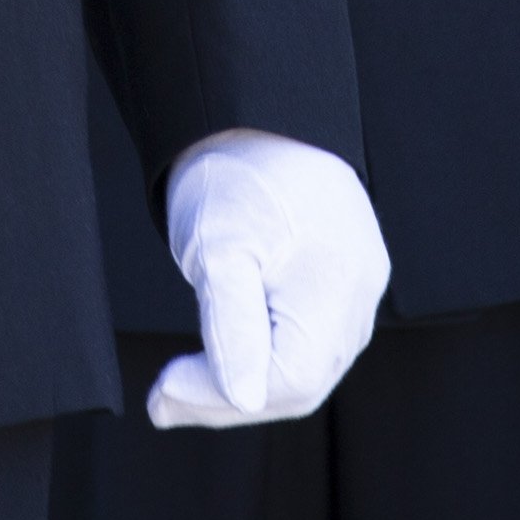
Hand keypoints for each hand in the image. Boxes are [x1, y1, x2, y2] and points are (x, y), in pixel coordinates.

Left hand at [146, 130, 390, 429]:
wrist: (257, 118)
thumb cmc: (236, 175)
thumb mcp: (217, 247)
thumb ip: (234, 327)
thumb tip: (245, 398)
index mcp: (335, 285)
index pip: (287, 379)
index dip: (222, 397)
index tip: (162, 389)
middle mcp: (359, 297)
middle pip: (299, 385)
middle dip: (224, 400)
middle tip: (160, 398)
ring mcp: (357, 294)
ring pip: (303, 372)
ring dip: (239, 387)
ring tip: (177, 386)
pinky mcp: (343, 288)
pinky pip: (306, 348)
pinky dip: (258, 363)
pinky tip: (217, 362)